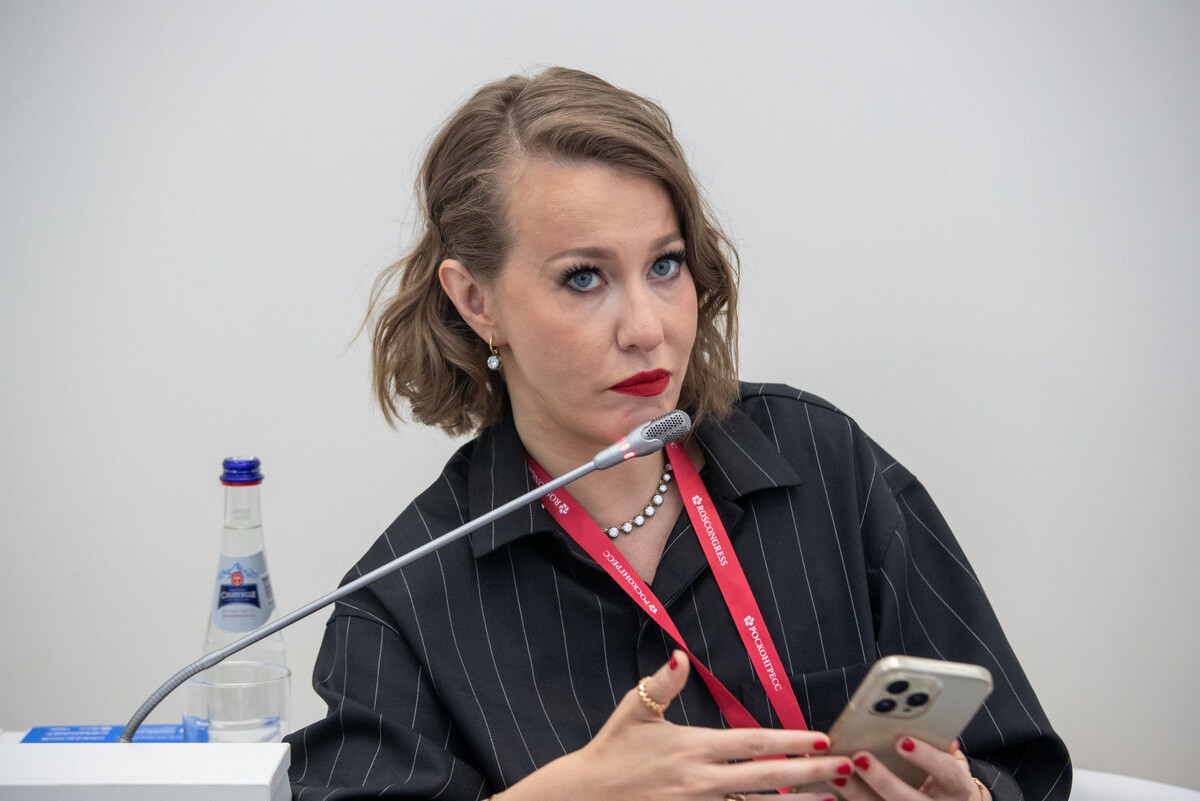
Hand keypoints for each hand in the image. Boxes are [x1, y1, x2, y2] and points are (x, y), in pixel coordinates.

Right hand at [500, 651, 850, 800]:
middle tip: (845, 769)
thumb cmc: (612, 750)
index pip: (753, 743)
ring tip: (831, 797)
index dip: (790, 741)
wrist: (585, 797)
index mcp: (692, 747)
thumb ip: (662, 685)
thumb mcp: (634, 710)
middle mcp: (702, 780)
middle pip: (767, 779)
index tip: (823, 739)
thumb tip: (680, 656)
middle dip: (810, 774)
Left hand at [827, 738, 987, 800]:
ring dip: (857, 792)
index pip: (946, 772)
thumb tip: (934, 722)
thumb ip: (941, 744)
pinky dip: (851, 799)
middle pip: (909, 799)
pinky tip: (835, 786)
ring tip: (836, 773)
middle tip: (860, 757)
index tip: (903, 740)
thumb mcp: (954, 761)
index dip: (926, 757)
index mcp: (956, 788)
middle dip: (883, 779)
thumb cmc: (948, 779)